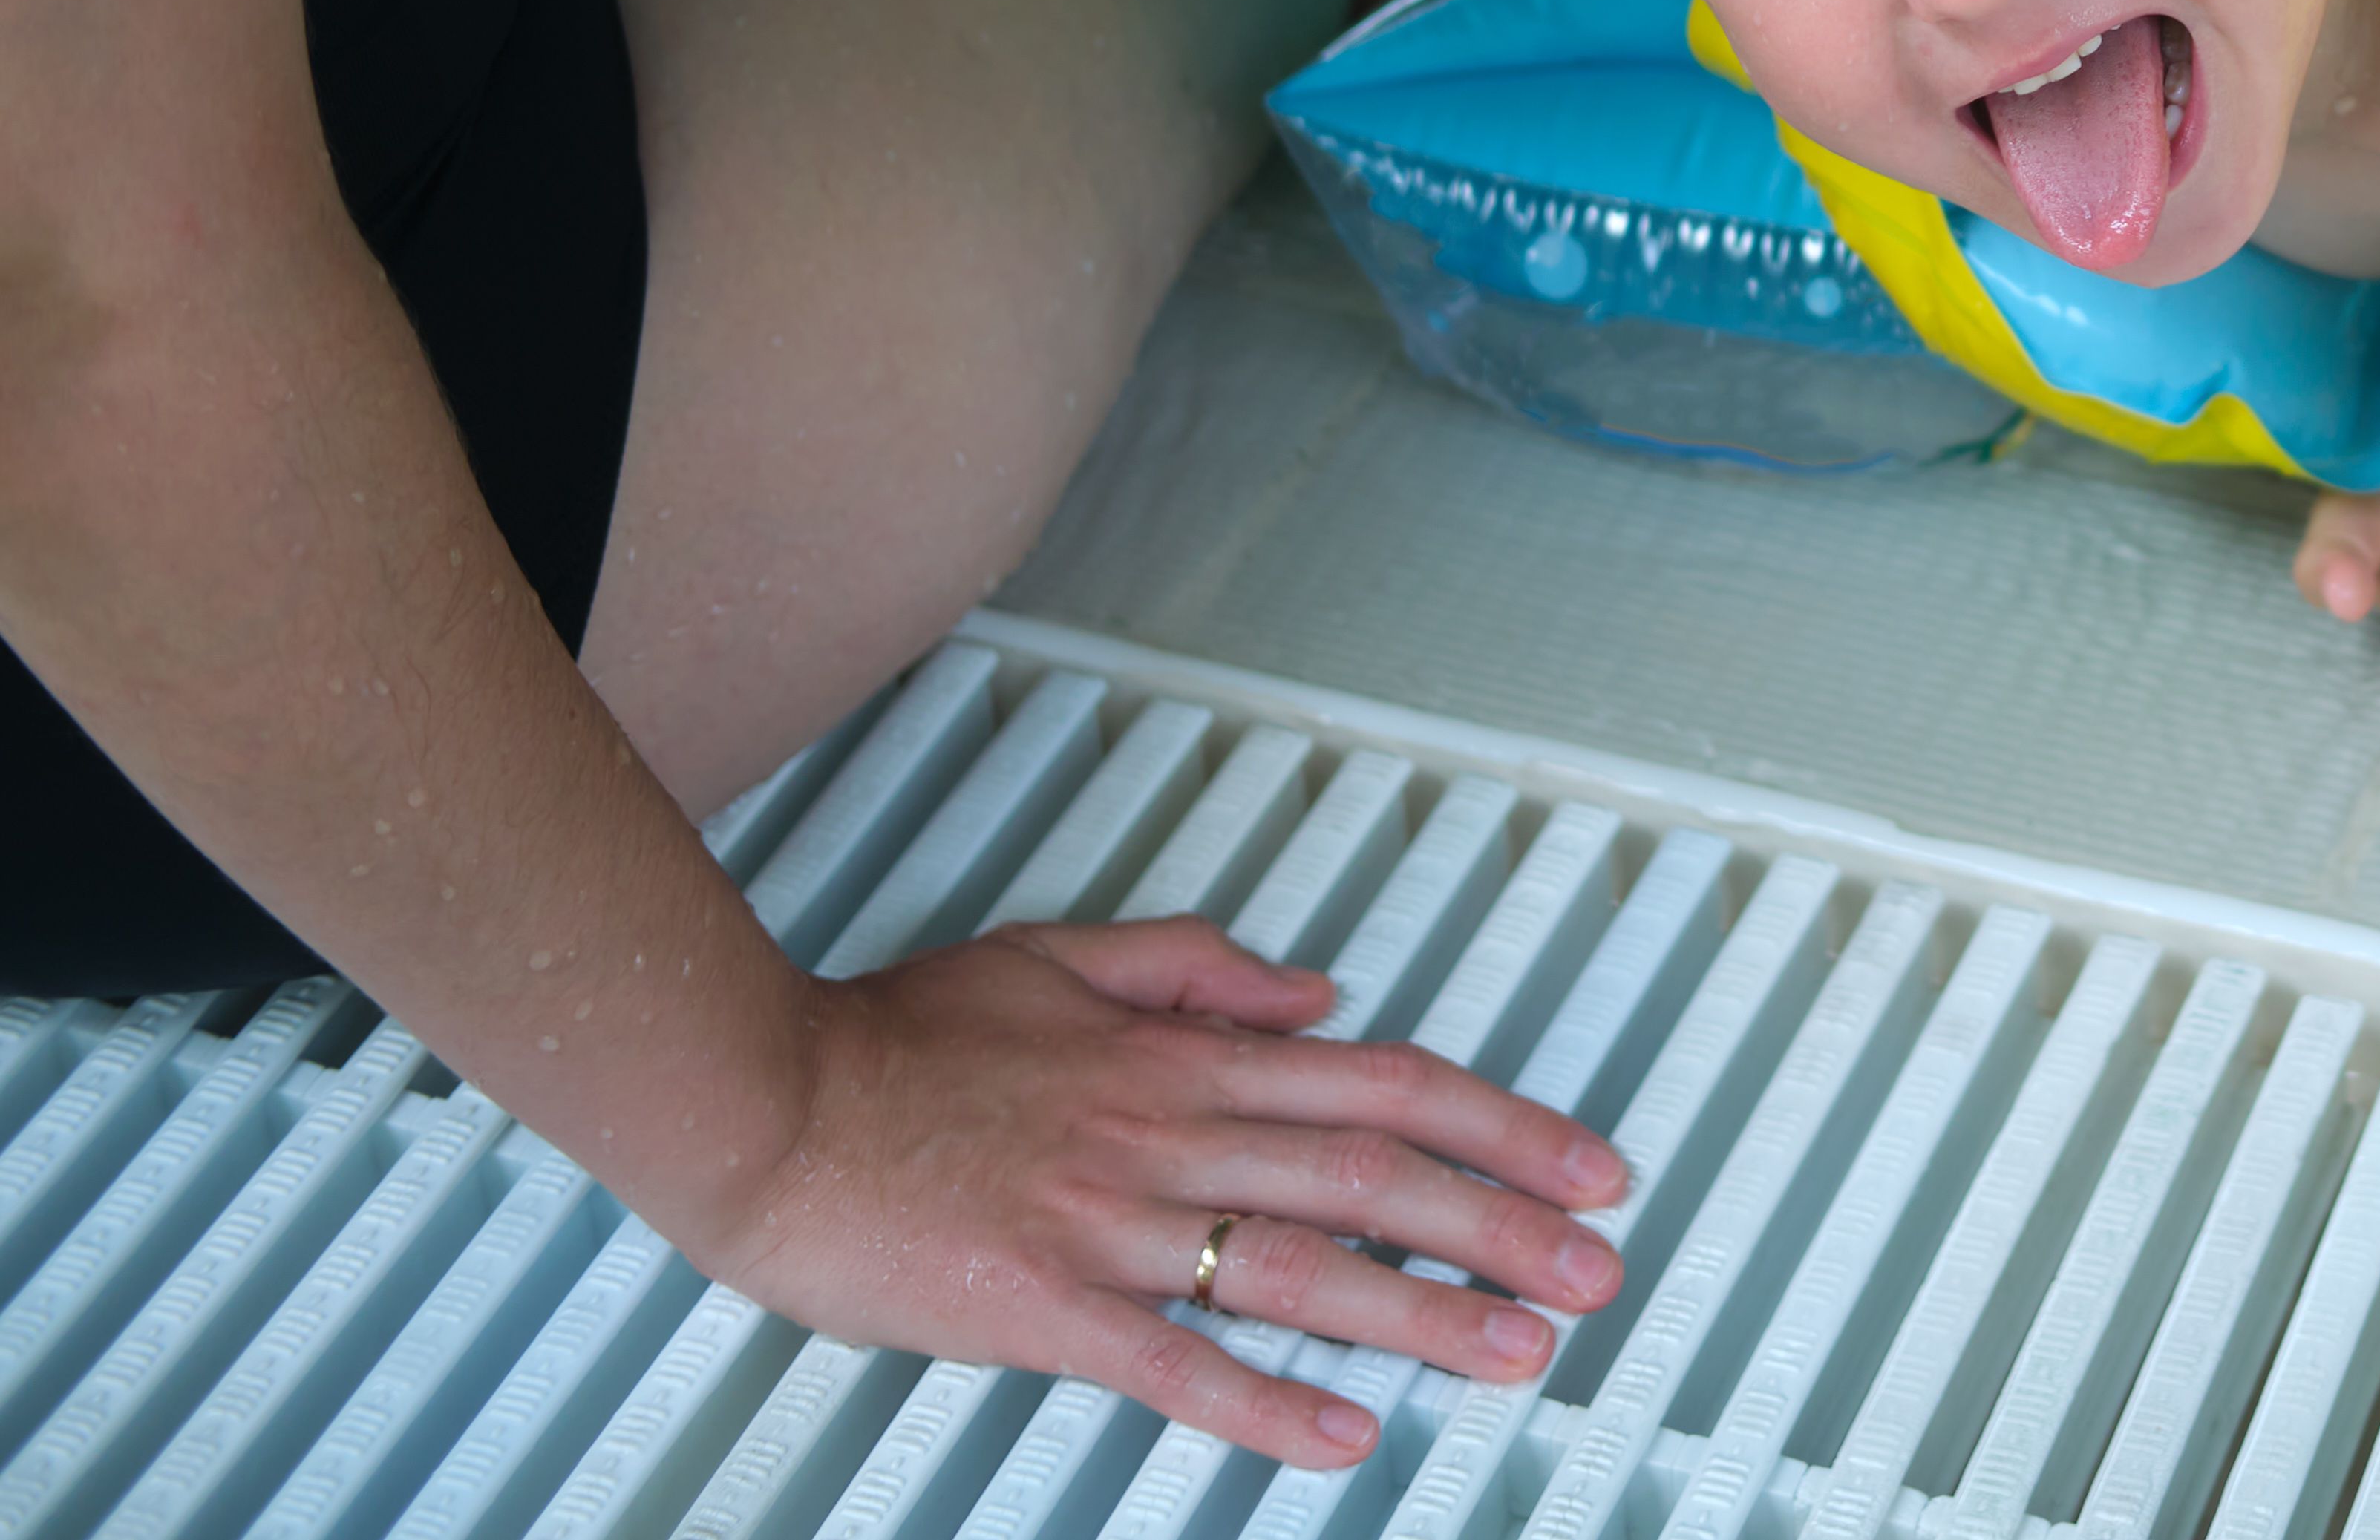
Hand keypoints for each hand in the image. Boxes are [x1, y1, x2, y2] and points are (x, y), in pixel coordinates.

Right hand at [679, 915, 1629, 1469]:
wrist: (764, 1102)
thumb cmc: (898, 1034)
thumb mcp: (1059, 956)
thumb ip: (1198, 970)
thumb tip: (1320, 991)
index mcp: (1181, 1058)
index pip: (1382, 1083)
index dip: (1501, 1125)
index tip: (1589, 1167)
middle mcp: (1167, 1133)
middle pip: (1373, 1175)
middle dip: (1503, 1226)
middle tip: (1600, 1274)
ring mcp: (1108, 1222)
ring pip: (1298, 1267)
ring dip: (1421, 1313)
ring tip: (1518, 1352)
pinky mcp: (1040, 1306)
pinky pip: (1171, 1361)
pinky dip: (1261, 1401)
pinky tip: (1339, 1437)